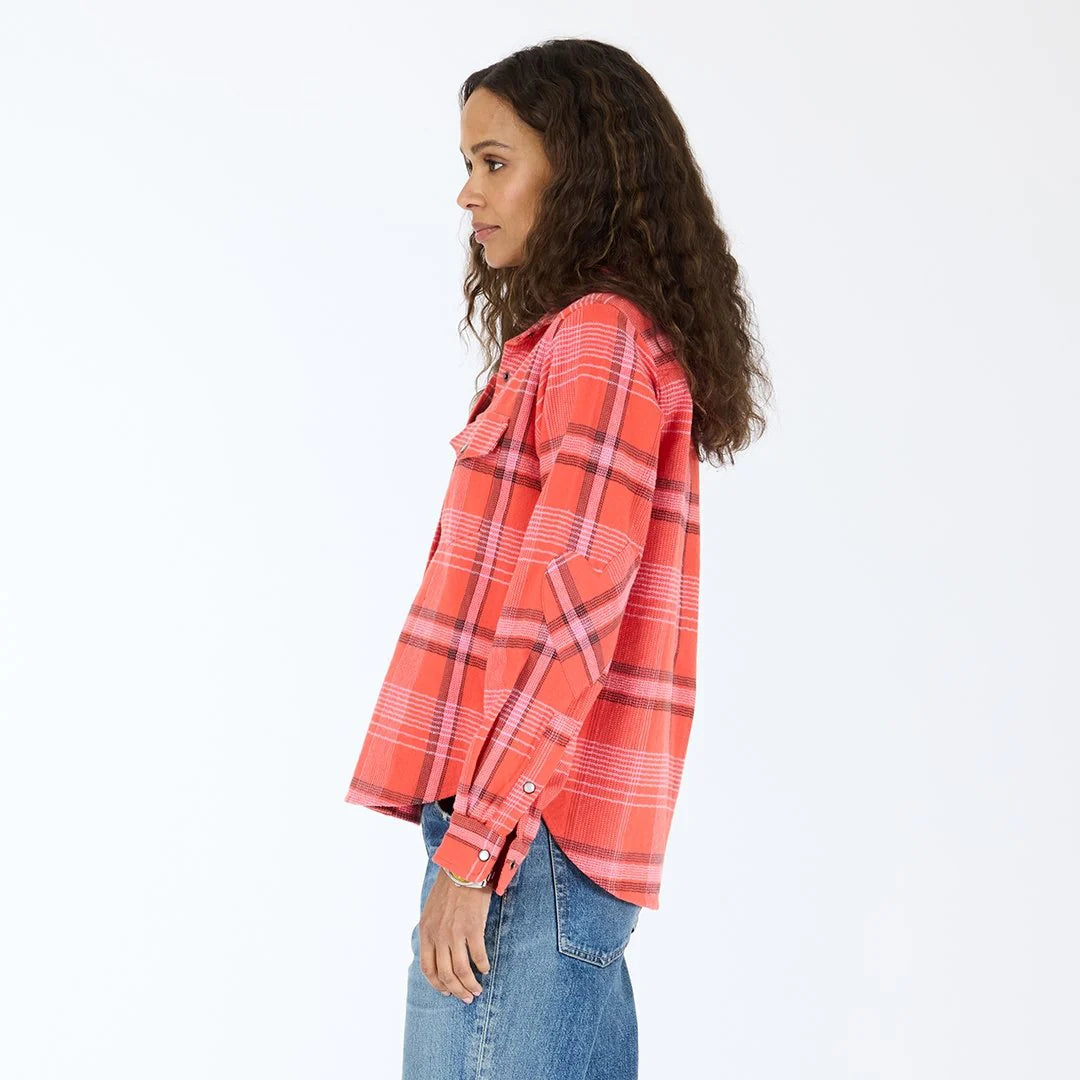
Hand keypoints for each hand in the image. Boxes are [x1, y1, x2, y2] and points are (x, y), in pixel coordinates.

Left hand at [418, 869, 491, 1002]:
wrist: (462, 868)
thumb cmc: (448, 888)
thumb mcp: (430, 911)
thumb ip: (432, 932)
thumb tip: (437, 952)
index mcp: (426, 932)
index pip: (428, 969)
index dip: (437, 984)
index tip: (447, 992)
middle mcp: (438, 936)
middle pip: (446, 974)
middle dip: (457, 990)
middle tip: (466, 997)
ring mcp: (455, 933)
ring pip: (462, 970)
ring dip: (470, 984)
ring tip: (477, 990)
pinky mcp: (473, 927)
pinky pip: (478, 955)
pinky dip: (482, 966)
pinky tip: (486, 968)